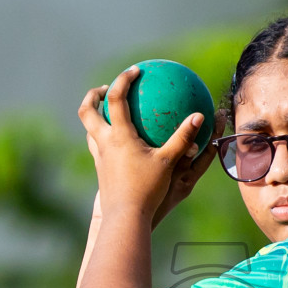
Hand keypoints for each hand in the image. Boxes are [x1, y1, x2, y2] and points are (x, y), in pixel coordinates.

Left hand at [77, 66, 214, 228]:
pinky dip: (103, 138)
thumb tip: (200, 116)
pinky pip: (98, 147)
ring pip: (89, 130)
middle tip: (104, 89)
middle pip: (87, 111)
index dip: (123, 80)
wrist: (125, 217)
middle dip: (92, 96)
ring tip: (107, 113)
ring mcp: (99, 157)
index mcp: (118, 136)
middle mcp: (104, 143)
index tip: (134, 70)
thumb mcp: (169, 162)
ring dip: (95, 117)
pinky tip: (117, 143)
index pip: (115, 98)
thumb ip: (183, 138)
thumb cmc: (147, 190)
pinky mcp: (101, 171)